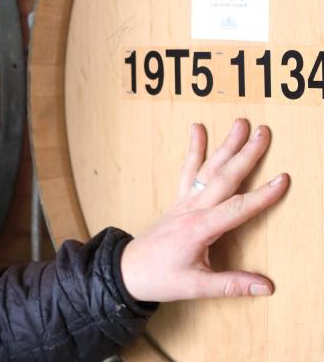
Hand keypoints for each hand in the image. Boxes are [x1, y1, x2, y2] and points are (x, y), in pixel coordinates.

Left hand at [120, 119, 288, 302]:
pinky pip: (187, 170)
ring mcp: (184, 202)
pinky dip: (194, 149)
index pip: (236, 209)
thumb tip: (266, 286)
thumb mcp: (196, 287)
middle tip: (264, 133)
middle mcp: (192, 209)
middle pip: (224, 178)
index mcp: (199, 229)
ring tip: (241, 124)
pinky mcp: (178, 201)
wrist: (127, 270)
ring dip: (226, 145)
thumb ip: (232, 285)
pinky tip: (197, 129)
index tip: (283, 179)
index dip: (261, 195)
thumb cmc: (159, 278)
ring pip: (208, 169)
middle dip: (246, 155)